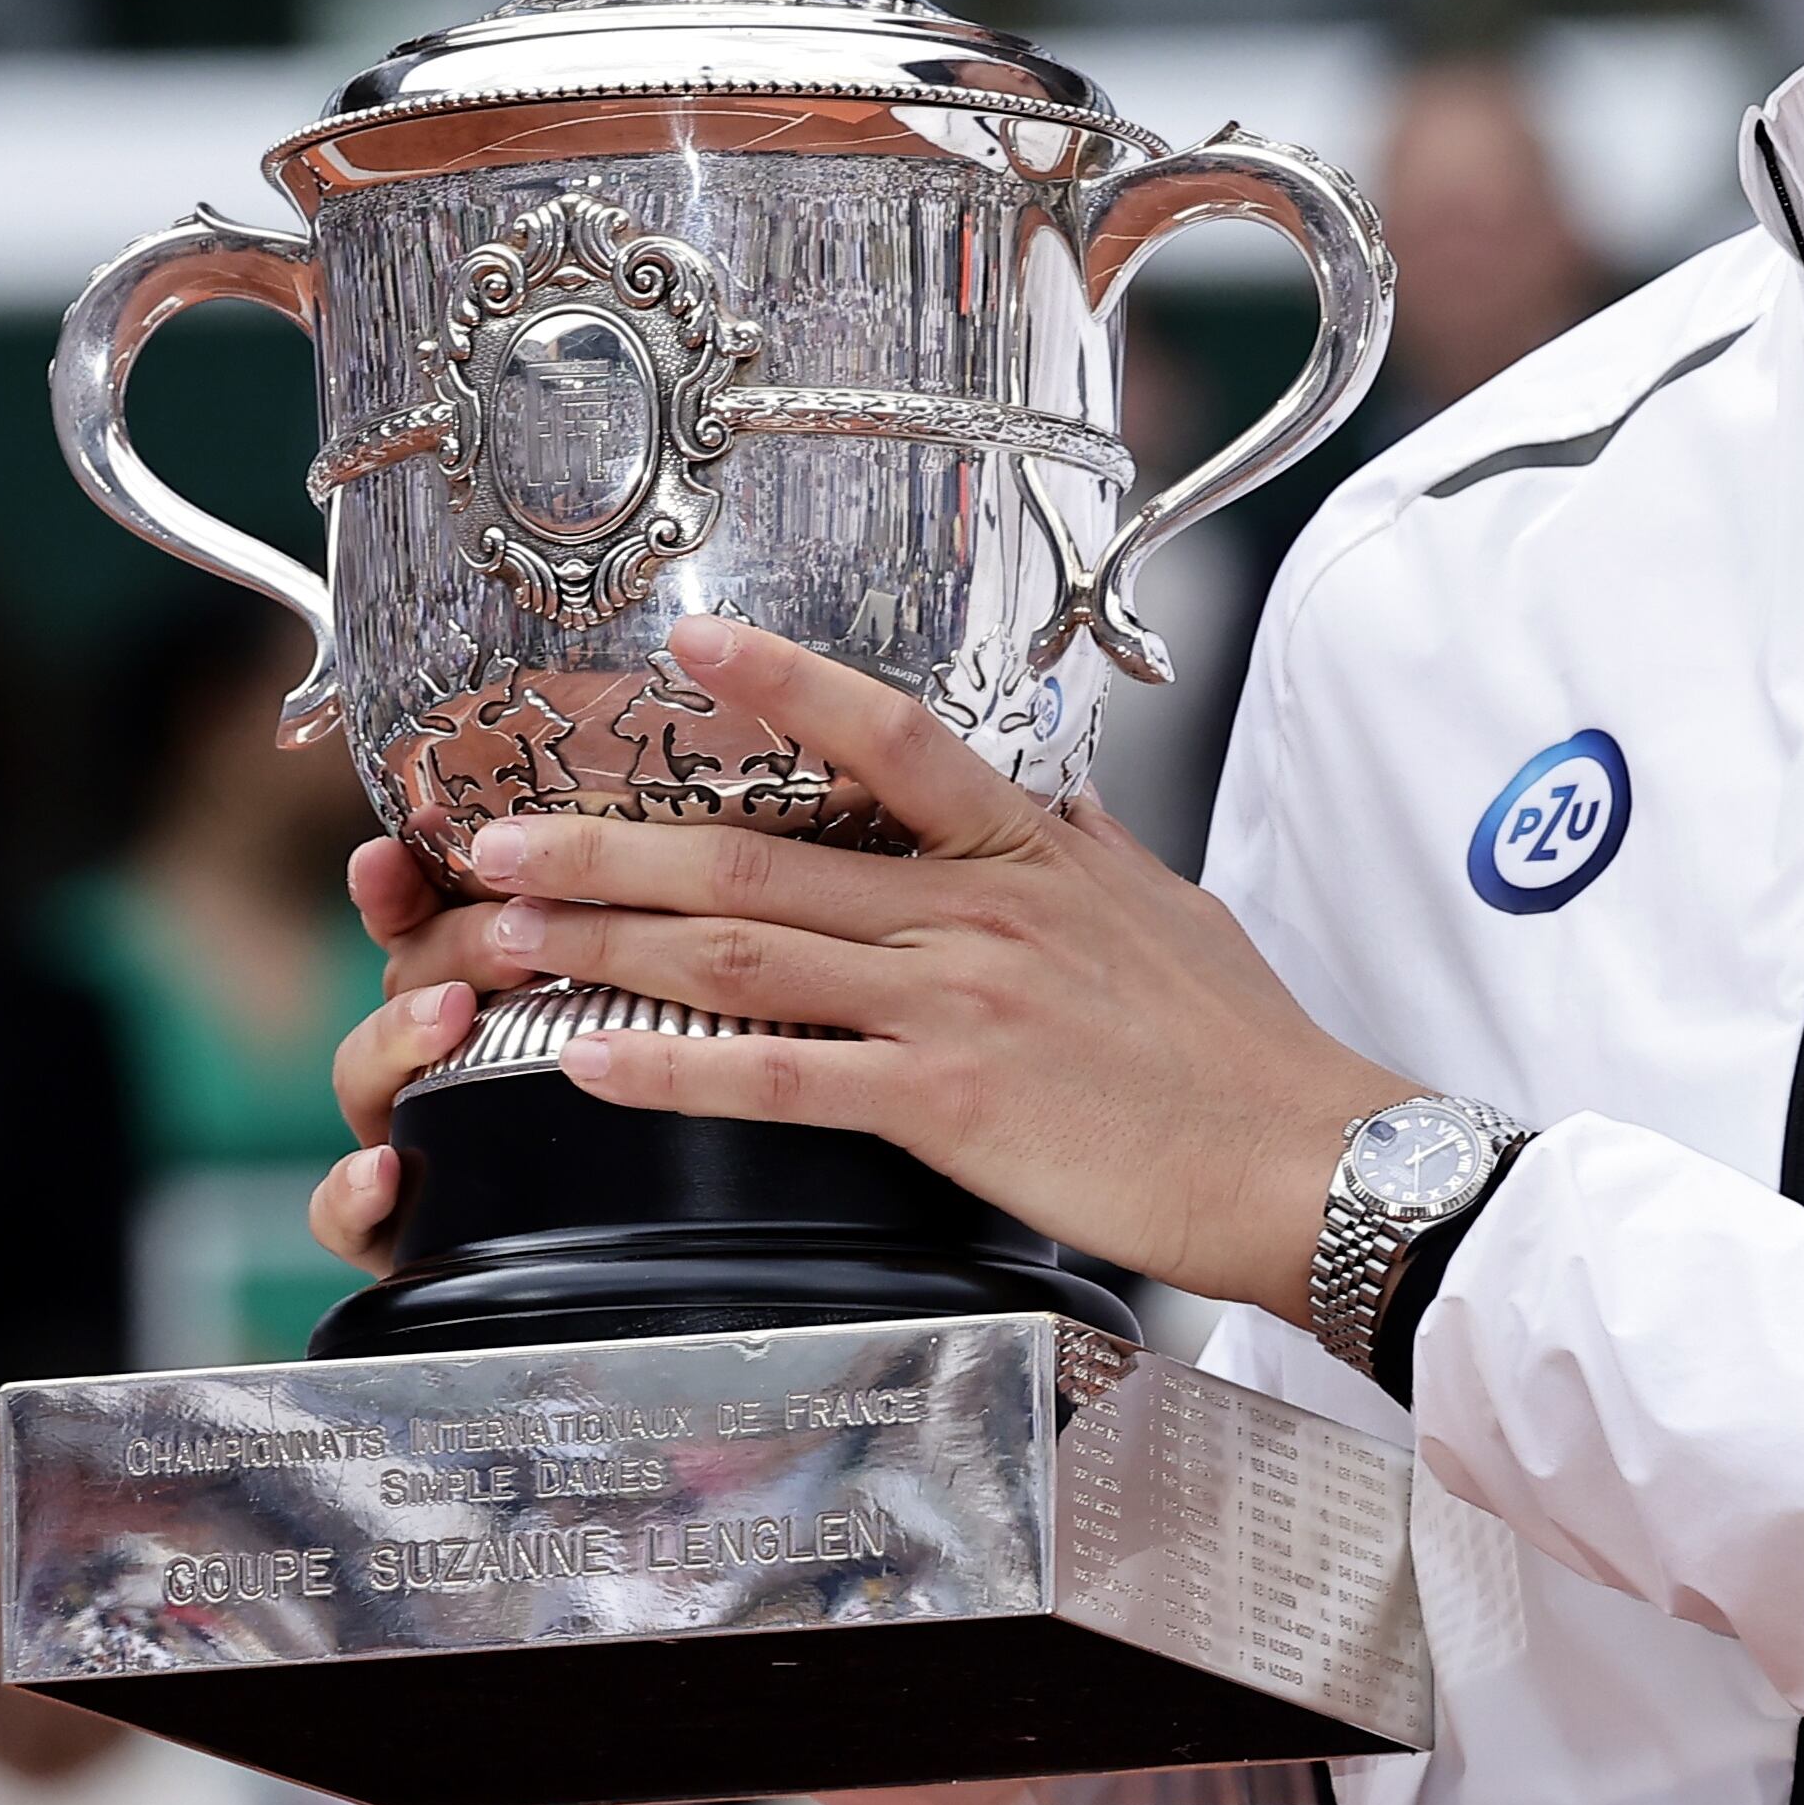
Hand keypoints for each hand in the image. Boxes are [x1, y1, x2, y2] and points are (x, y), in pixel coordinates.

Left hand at [307, 618, 1409, 1320]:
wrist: (1301, 1157)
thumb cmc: (1244, 1047)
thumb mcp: (1164, 910)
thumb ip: (1082, 849)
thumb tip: (1043, 794)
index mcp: (1029, 855)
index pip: (890, 738)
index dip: (781, 685)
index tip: (687, 647)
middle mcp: (977, 914)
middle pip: (762, 856)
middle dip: (614, 841)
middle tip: (502, 831)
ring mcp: (955, 1008)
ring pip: (746, 957)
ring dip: (610, 941)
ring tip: (508, 929)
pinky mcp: (946, 1110)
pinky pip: (783, 1081)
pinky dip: (675, 1072)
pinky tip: (588, 1064)